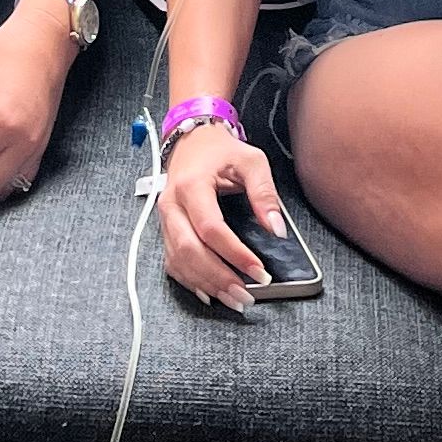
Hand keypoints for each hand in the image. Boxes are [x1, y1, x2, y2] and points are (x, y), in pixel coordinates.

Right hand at [156, 119, 287, 312]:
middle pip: (190, 250)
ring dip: (207, 285)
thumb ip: (265, 193)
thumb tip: (277, 229)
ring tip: (235, 300)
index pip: (211, 228)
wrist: (194, 141)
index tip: (259, 271)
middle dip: (219, 277)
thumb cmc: (222, 152)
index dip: (235, 253)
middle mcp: (172, 204)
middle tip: (246, 295)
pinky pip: (173, 263)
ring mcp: (164, 219)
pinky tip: (210, 294)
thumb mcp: (251, 161)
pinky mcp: (165, 230)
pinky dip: (191, 282)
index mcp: (191, 185)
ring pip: (179, 261)